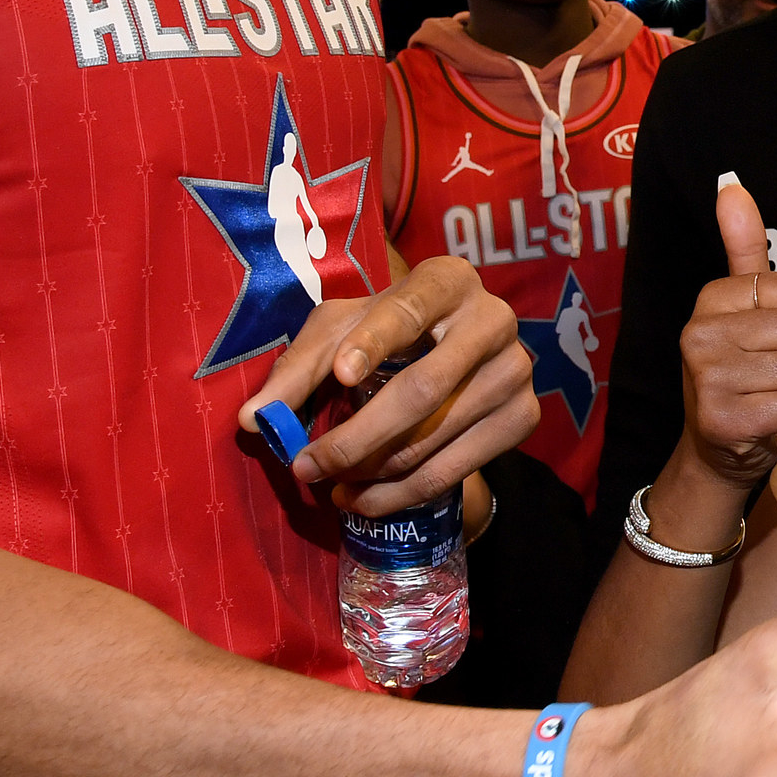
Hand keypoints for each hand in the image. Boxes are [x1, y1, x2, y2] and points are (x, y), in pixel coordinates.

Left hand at [241, 255, 533, 516]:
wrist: (455, 355)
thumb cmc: (386, 334)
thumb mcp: (340, 333)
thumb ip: (297, 369)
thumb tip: (252, 419)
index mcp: (448, 280)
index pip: (408, 310)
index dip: (374, 342)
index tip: (340, 376)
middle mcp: (493, 318)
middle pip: (423, 388)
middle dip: (357, 436)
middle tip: (306, 466)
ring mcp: (515, 370)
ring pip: (436, 437)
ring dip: (373, 472)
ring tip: (331, 486)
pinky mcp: (524, 417)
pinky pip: (456, 469)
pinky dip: (403, 492)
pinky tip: (367, 497)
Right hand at [676, 177, 776, 493]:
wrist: (716, 445)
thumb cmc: (741, 368)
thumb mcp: (742, 303)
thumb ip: (743, 245)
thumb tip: (730, 183)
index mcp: (710, 299)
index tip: (769, 337)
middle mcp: (698, 334)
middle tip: (770, 370)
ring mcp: (706, 378)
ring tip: (766, 392)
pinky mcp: (721, 419)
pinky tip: (761, 417)